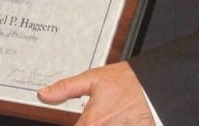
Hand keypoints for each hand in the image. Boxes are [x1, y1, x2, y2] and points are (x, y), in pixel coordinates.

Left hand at [38, 62, 155, 124]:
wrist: (155, 83)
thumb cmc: (127, 80)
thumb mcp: (92, 78)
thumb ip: (65, 88)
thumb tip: (44, 94)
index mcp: (93, 121)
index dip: (75, 125)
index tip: (81, 120)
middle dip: (89, 124)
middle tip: (96, 117)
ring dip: (104, 124)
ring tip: (109, 116)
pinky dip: (117, 125)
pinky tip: (117, 119)